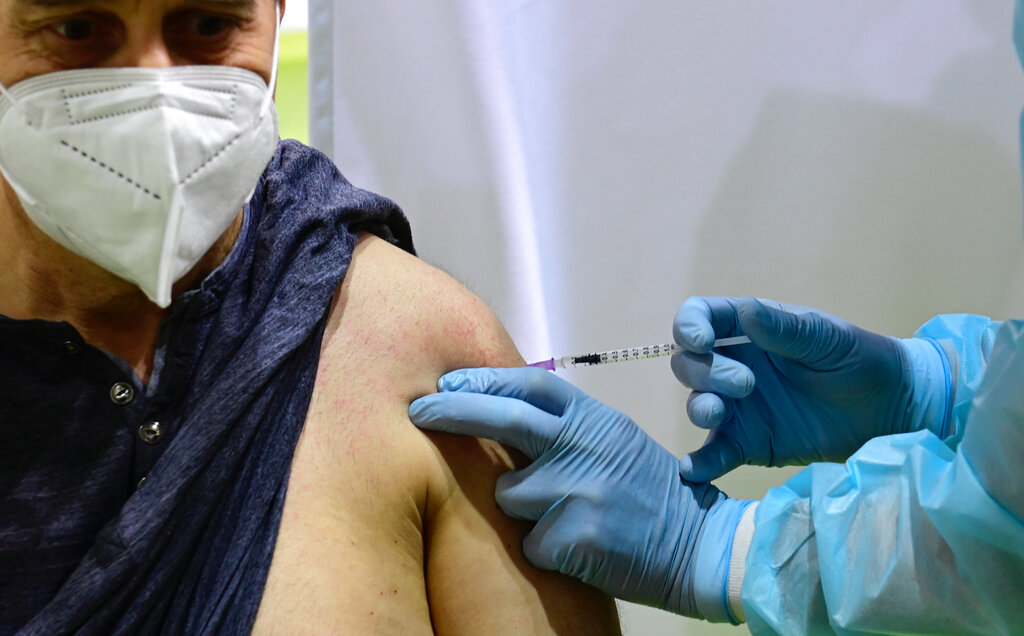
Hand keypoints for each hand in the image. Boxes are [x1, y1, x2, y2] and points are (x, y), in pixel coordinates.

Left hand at [409, 367, 750, 620]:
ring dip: (520, 507)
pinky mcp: (573, 537)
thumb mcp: (612, 439)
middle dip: (453, 412)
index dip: (484, 380)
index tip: (448, 381)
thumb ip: (565, 424)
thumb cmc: (645, 489)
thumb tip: (501, 404)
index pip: (530, 386)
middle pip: (505, 421)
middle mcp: (586, 447)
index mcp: (595, 419)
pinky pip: (526, 540)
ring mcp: (579, 491)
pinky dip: (540, 547)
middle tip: (418, 410)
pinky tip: (576, 546)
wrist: (695, 546)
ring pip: (507, 494)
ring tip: (563, 515)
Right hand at [671, 296, 950, 481]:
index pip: (700, 318)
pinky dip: (700, 461)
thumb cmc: (862, 360)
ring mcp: (739, 408)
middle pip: (689, 364)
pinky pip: (715, 453)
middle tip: (746, 385)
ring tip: (719, 415)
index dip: (689, 326)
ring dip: (699, 407)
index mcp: (749, 330)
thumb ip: (786, 330)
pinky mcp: (749, 445)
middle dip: (704, 372)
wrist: (893, 411)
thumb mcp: (827, 339)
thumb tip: (746, 313)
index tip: (700, 340)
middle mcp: (734, 366)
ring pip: (697, 404)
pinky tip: (693, 469)